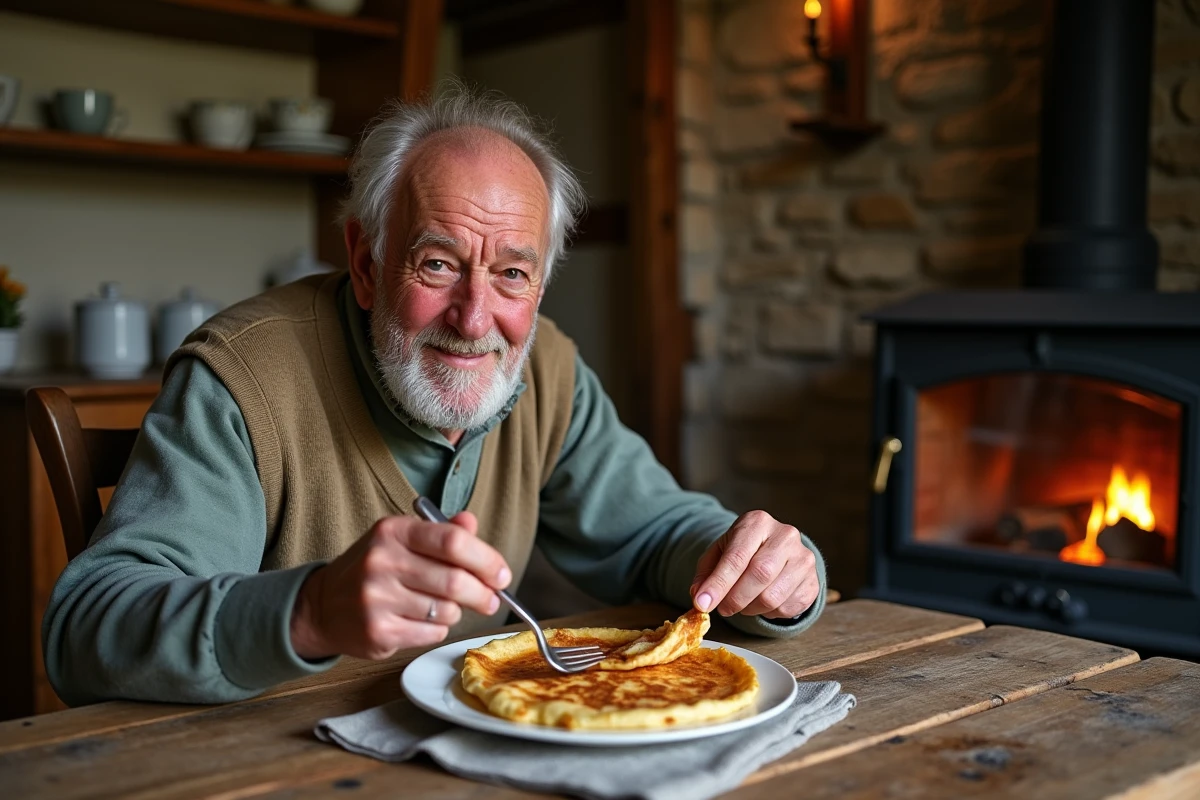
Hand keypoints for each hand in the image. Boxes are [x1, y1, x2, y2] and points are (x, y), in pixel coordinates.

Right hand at [289, 511, 510, 659]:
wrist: (322, 606)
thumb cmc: (373, 569)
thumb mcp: (401, 540)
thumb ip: (441, 532)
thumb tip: (472, 524)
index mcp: (392, 532)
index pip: (453, 542)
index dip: (487, 560)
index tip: (502, 574)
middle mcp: (382, 562)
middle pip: (455, 581)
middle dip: (483, 594)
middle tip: (491, 599)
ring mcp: (377, 599)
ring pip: (447, 611)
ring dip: (456, 612)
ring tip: (443, 607)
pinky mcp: (378, 632)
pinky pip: (431, 634)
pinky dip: (438, 630)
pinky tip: (421, 621)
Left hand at [689, 510, 818, 619]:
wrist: (778, 551)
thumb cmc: (744, 551)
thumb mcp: (720, 553)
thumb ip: (706, 574)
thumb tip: (699, 597)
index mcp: (757, 522)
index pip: (737, 556)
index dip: (718, 583)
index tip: (703, 603)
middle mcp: (785, 535)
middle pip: (759, 574)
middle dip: (735, 598)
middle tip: (722, 609)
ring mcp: (803, 558)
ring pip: (773, 596)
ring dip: (750, 608)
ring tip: (742, 604)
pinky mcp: (812, 581)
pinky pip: (787, 608)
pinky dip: (768, 613)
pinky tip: (762, 603)